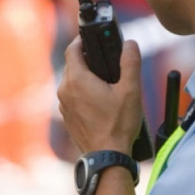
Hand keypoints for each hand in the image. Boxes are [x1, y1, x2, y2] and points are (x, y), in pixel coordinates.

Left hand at [58, 37, 143, 155]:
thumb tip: (130, 44)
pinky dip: (83, 93)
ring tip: (107, 83)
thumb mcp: (131, 90)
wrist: (107, 156)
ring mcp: (63, 105)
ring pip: (73, 81)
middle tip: (108, 61)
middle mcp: (65, 90)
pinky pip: (73, 96)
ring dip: (86, 77)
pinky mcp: (67, 116)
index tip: (94, 38)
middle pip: (73, 64)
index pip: (72, 48)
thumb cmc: (118, 124)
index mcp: (76, 79)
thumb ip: (130, 62)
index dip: (83, 40)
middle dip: (89, 60)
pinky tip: (101, 100)